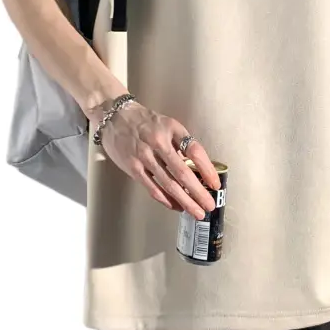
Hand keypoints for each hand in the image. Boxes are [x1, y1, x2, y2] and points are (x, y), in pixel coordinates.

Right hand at [92, 100, 219, 219]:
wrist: (114, 117)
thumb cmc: (145, 121)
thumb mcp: (167, 124)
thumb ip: (180, 143)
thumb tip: (197, 168)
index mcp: (172, 128)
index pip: (194, 150)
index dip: (207, 169)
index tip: (215, 184)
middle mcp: (158, 142)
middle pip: (182, 172)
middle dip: (198, 192)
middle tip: (209, 205)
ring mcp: (144, 156)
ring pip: (168, 184)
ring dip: (185, 201)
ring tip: (197, 212)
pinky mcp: (132, 167)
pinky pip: (152, 187)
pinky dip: (166, 199)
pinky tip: (176, 206)